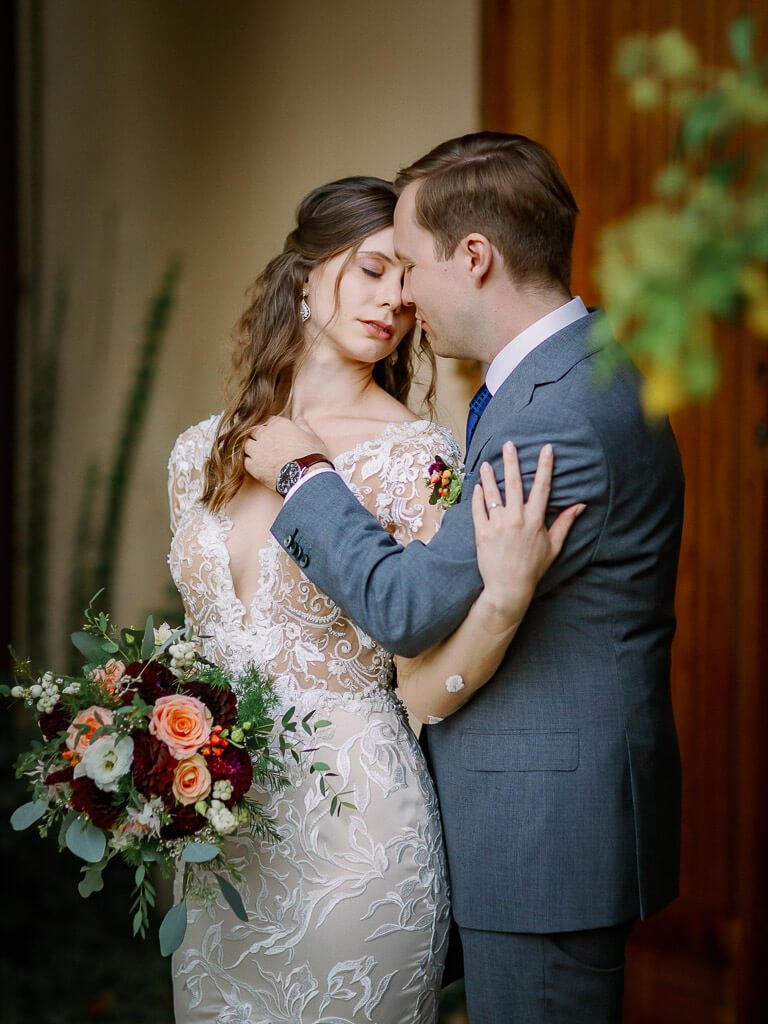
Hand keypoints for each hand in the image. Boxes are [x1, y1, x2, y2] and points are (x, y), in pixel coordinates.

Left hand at [243, 415, 329, 490]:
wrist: (306, 477)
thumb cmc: (312, 456)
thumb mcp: (312, 436)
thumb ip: (302, 425)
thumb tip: (299, 417)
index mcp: (278, 425)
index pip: (268, 421)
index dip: (271, 427)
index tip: (274, 433)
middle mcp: (265, 434)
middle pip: (254, 431)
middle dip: (258, 436)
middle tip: (265, 444)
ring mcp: (257, 450)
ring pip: (246, 445)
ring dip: (251, 448)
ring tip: (259, 454)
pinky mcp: (253, 466)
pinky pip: (245, 460)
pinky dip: (249, 461)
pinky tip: (256, 465)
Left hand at [471, 441, 584, 629]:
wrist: (509, 588)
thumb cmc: (534, 568)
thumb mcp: (554, 546)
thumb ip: (565, 523)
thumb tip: (579, 505)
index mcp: (535, 520)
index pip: (542, 487)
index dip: (545, 466)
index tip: (547, 448)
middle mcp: (516, 518)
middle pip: (514, 483)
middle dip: (512, 462)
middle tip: (509, 444)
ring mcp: (497, 524)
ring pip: (492, 494)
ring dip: (489, 476)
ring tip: (486, 463)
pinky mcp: (482, 532)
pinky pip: (478, 509)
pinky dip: (477, 496)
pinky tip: (477, 486)